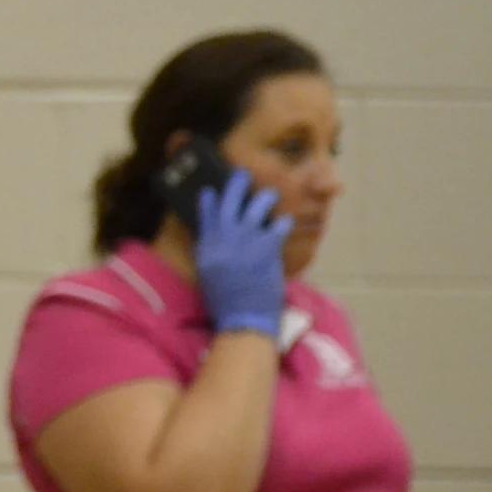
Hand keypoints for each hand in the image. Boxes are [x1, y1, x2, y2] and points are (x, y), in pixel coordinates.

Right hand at [194, 169, 289, 337]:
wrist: (243, 317)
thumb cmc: (225, 302)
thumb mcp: (209, 274)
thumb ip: (211, 253)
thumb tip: (215, 238)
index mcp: (207, 248)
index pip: (206, 216)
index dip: (208, 201)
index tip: (210, 190)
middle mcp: (224, 240)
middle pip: (229, 205)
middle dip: (235, 187)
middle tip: (242, 174)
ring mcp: (246, 242)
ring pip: (255, 209)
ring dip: (264, 198)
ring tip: (270, 193)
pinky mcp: (267, 248)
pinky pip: (278, 226)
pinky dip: (283, 223)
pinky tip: (286, 222)